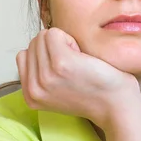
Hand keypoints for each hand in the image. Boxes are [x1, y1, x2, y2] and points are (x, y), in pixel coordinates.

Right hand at [16, 28, 138, 128]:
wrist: (116, 106)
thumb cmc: (94, 94)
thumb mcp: (57, 91)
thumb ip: (41, 74)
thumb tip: (36, 45)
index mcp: (30, 95)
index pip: (23, 55)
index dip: (47, 55)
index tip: (65, 72)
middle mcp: (33, 88)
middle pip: (33, 43)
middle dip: (55, 48)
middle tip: (75, 68)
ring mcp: (45, 76)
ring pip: (43, 36)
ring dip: (63, 43)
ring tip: (79, 64)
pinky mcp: (60, 63)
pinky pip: (54, 33)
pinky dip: (71, 39)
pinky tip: (83, 58)